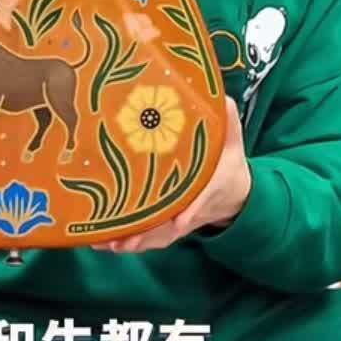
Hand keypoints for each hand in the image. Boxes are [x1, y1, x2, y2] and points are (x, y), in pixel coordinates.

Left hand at [94, 97, 249, 254]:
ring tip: (104, 244)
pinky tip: (104, 243)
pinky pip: (150, 238)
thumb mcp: (234, 139)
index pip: (203, 197)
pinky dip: (130, 243)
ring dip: (132, 242)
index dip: (192, 210)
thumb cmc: (229, 162)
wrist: (237, 192)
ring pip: (157, 236)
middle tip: (122, 239)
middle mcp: (193, 207)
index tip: (179, 220)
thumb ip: (228, 120)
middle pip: (170, 226)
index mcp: (212, 184)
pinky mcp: (169, 225)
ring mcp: (180, 218)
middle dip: (147, 234)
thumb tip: (221, 96)